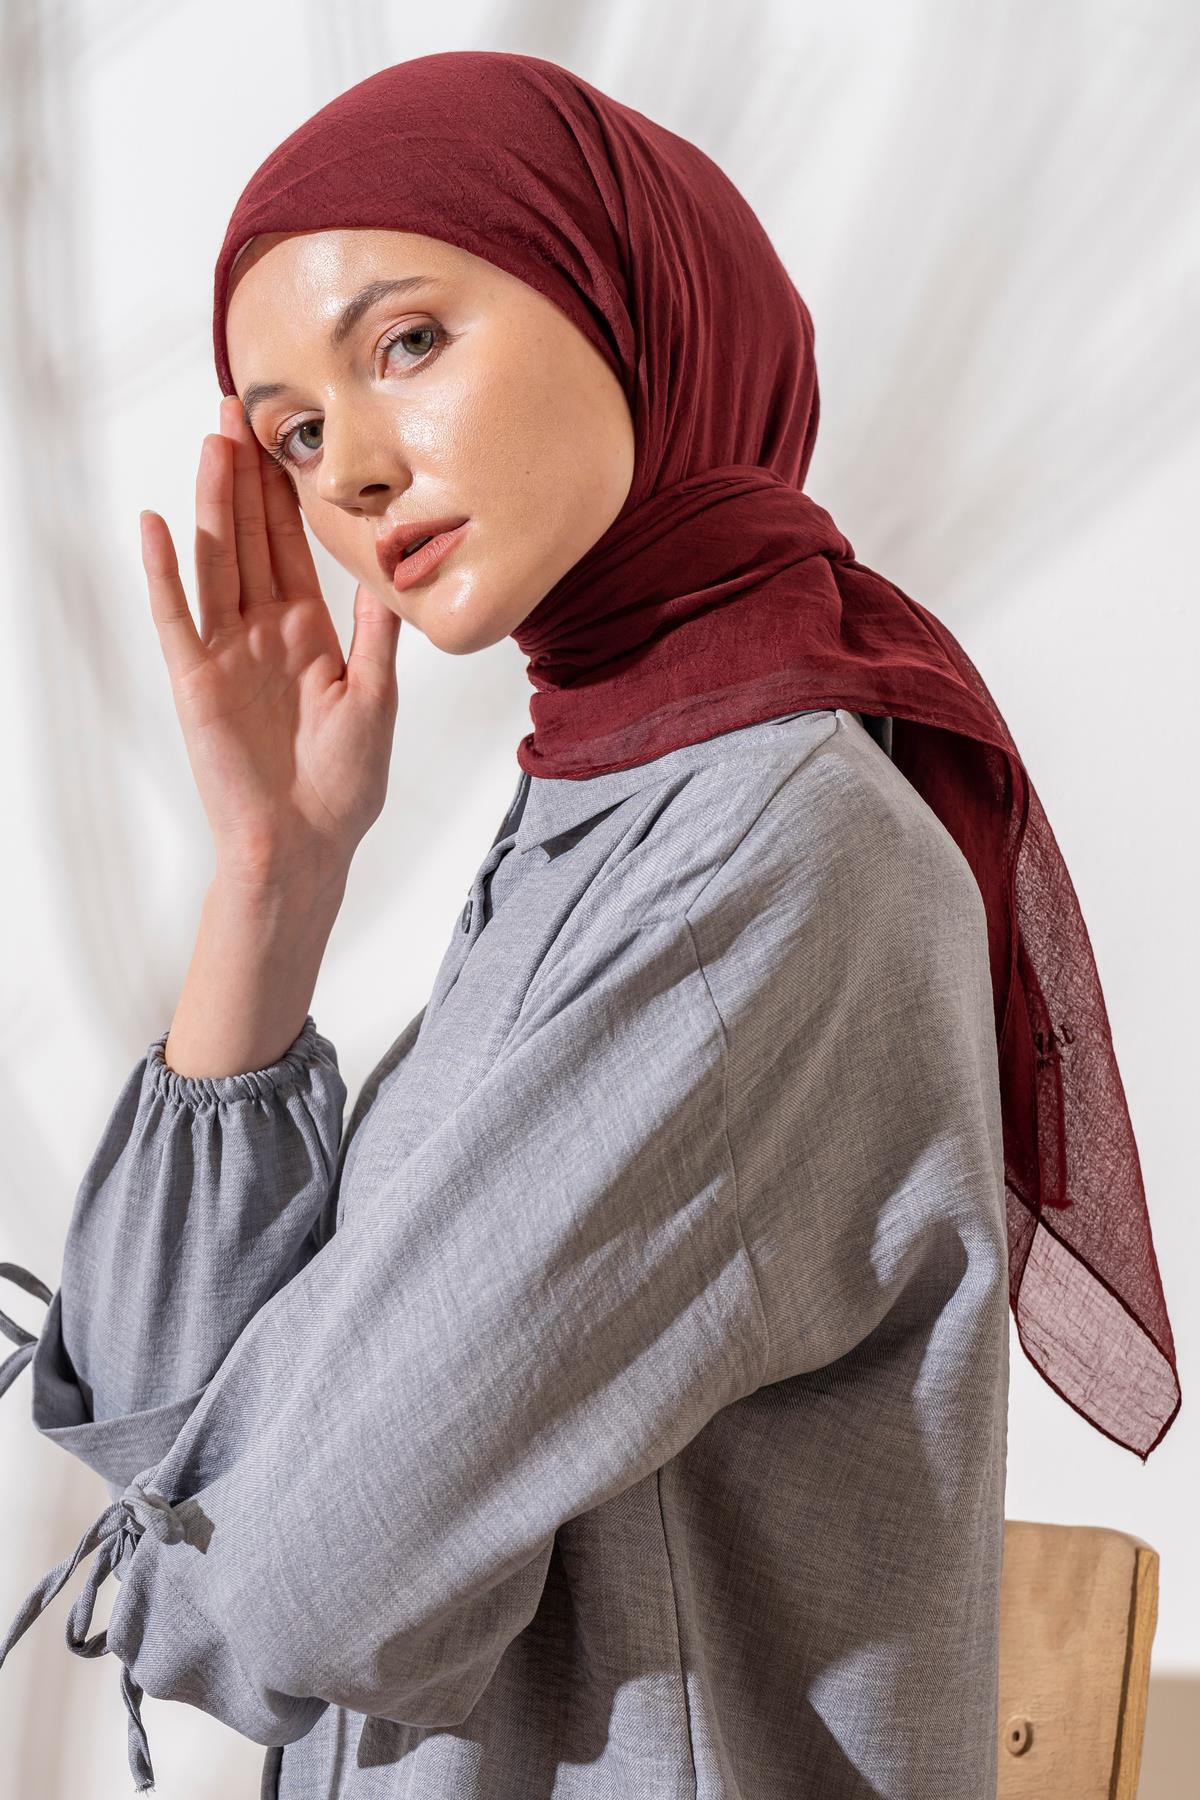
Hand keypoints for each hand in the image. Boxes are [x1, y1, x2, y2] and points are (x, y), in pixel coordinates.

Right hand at [140, 396, 401, 886]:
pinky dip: (165, 572)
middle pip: (251, 539)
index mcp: (308, 634)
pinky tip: (156, 525)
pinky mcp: (197, 681)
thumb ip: (377, 633)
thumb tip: (395, 569)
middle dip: (246, 476)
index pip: (292, 547)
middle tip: (239, 410)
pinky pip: (176, 617)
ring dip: (213, 504)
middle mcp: (263, 633)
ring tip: (212, 444)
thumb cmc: (344, 784)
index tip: (286, 438)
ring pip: (217, 561)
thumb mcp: (377, 697)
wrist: (306, 844)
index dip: (287, 494)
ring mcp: (226, 653)